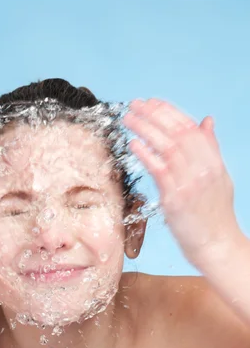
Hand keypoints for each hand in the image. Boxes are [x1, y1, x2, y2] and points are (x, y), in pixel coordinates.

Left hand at [123, 98, 241, 269]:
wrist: (217, 245)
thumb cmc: (215, 214)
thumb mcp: (219, 176)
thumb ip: (210, 148)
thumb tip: (206, 120)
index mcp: (213, 161)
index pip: (189, 128)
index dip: (169, 112)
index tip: (152, 102)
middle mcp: (203, 168)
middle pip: (176, 133)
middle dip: (153, 115)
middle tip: (134, 104)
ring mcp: (190, 183)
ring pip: (166, 146)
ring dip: (145, 128)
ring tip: (128, 117)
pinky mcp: (176, 199)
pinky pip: (158, 170)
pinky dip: (145, 153)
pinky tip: (133, 143)